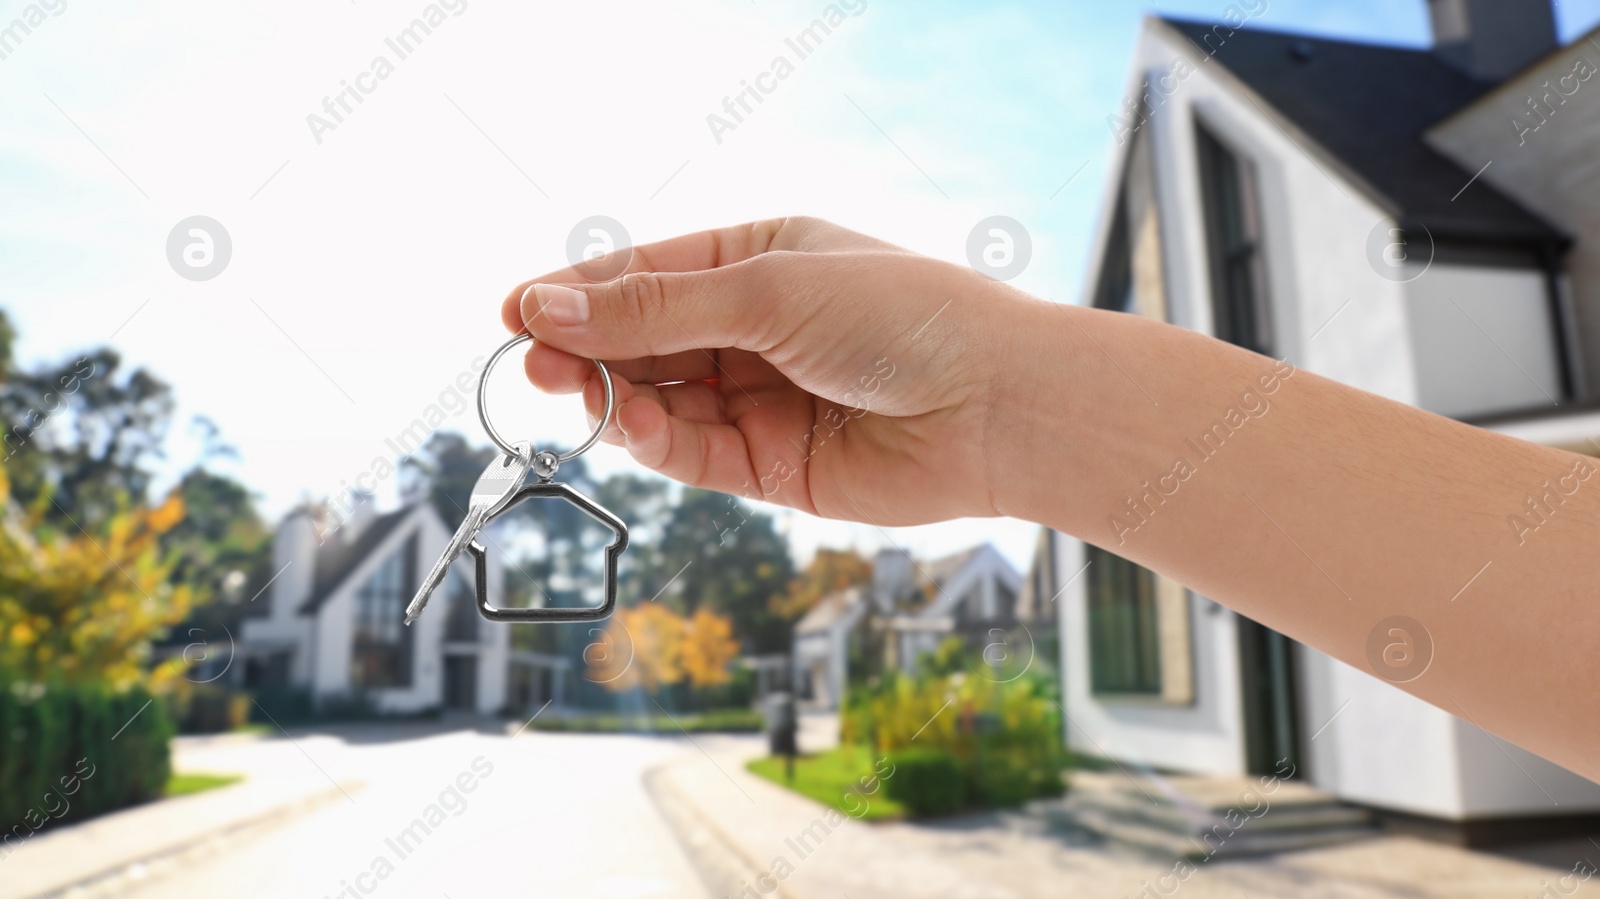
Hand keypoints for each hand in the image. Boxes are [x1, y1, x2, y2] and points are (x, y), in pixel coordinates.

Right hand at [501, 217, 1044, 524]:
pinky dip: (659, 442)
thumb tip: (550, 307)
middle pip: (646, 340)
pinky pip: (694, 453)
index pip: (649, 273)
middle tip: (534, 361)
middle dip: (589, 349)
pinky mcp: (773, 466)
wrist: (994, 405)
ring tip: (577, 391)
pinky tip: (636, 425)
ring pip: (661, 400)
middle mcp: (758, 328)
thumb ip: (656, 306)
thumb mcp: (768, 290)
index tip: (514, 309)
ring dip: (616, 398)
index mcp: (762, 260)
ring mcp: (763, 398)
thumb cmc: (902, 318)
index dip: (581, 293)